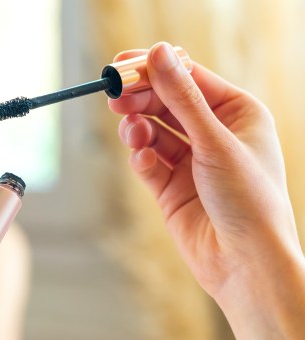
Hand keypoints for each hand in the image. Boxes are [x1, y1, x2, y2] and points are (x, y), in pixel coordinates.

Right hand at [109, 42, 302, 299]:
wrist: (244, 263)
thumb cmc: (248, 201)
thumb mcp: (214, 142)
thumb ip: (182, 97)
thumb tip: (158, 52)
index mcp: (237, 114)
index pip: (189, 78)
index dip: (155, 70)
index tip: (122, 66)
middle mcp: (214, 134)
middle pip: (166, 102)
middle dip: (141, 99)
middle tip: (115, 97)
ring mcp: (191, 162)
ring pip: (153, 131)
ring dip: (138, 128)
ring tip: (132, 131)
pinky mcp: (171, 188)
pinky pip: (148, 161)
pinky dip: (141, 156)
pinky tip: (143, 158)